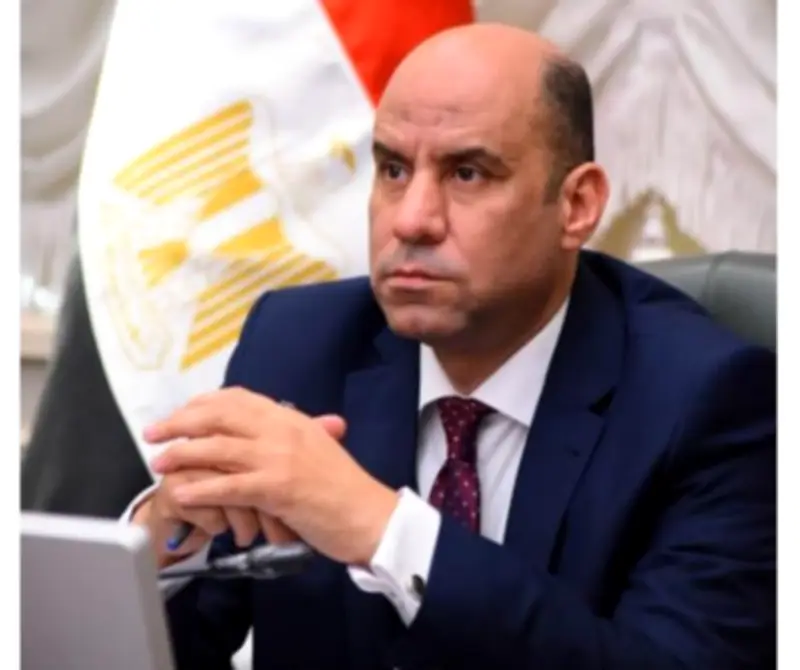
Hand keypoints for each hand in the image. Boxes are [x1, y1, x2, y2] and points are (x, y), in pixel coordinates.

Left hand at [145, 388, 399, 565]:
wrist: (370, 515)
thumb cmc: (344, 486)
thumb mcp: (320, 447)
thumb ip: (296, 431)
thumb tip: (275, 417)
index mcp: (291, 418)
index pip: (238, 398)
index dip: (202, 403)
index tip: (181, 413)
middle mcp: (283, 430)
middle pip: (221, 416)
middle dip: (181, 422)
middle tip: (154, 433)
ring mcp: (280, 458)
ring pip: (220, 448)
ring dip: (183, 453)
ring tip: (159, 463)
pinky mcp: (278, 488)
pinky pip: (230, 486)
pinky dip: (203, 489)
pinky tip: (182, 493)